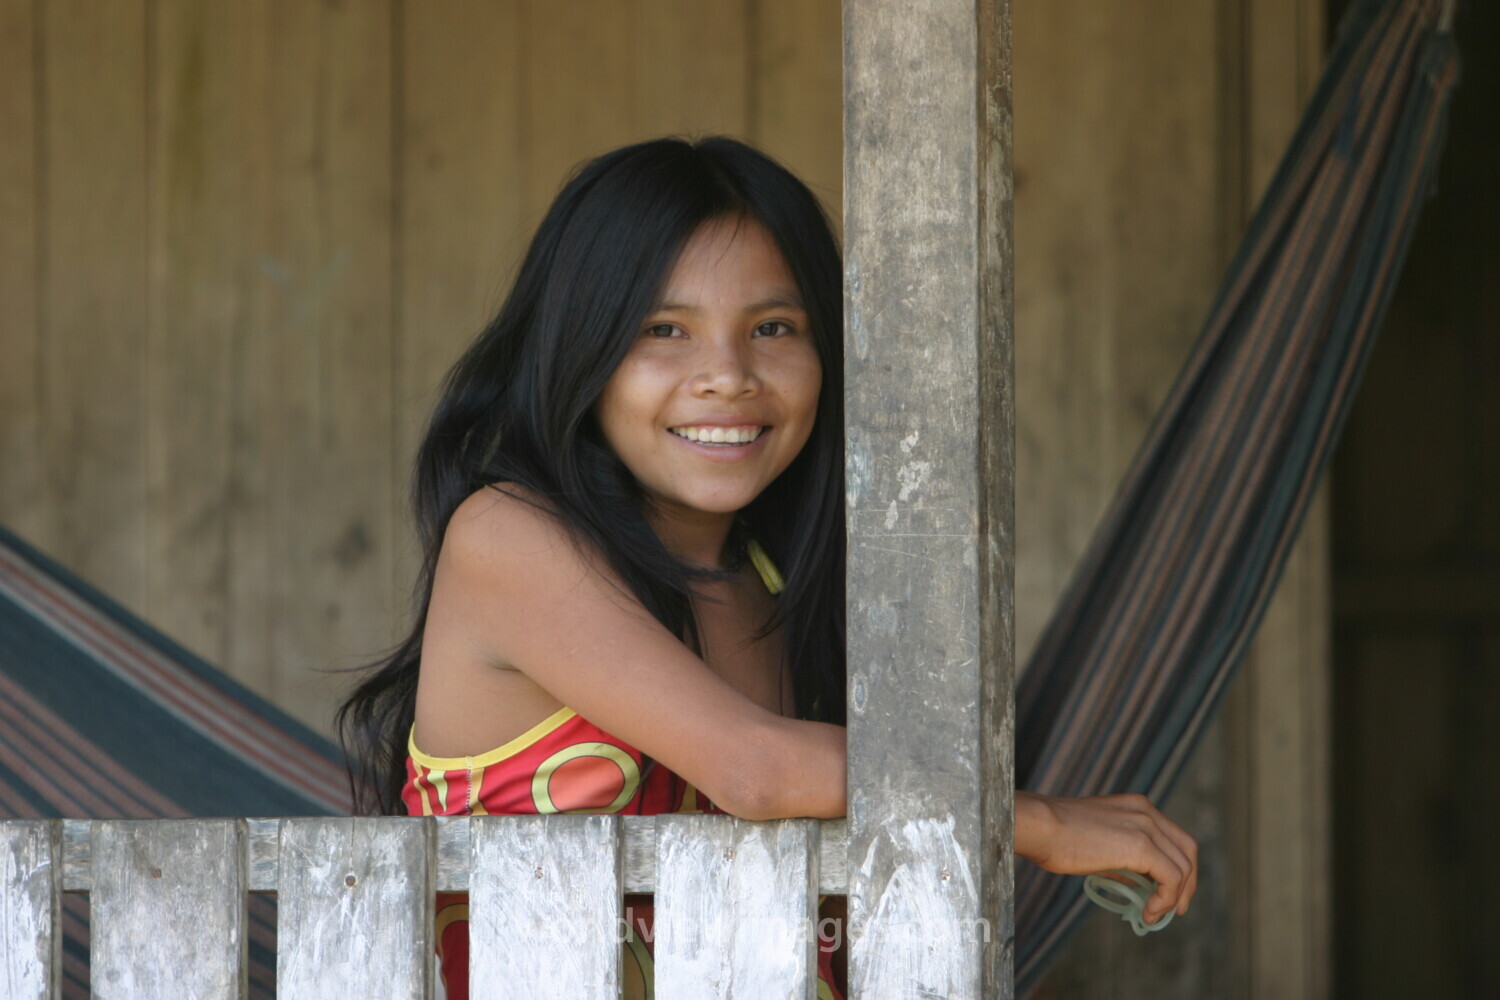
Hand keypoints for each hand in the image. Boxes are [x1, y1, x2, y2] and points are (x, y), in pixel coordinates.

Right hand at [1015, 790, 1198, 925]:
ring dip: (1175, 897)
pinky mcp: (1141, 845)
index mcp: (1137, 807)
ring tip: (1154, 915)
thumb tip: (1141, 887)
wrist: (1039, 826)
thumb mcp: (1099, 845)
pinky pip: (1171, 878)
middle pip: (1188, 849)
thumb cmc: (1055, 836)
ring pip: (1183, 867)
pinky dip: (1166, 900)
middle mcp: (1147, 811)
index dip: (1180, 867)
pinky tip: (1148, 912)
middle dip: (1188, 883)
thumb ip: (1124, 862)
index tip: (1172, 894)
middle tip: (1176, 909)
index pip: (1175, 838)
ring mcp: (1146, 826)